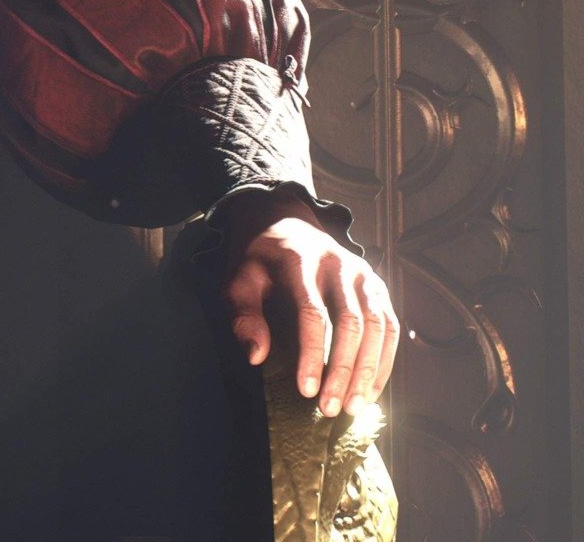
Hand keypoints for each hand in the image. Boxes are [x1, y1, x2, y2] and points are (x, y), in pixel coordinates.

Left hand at [221, 191, 398, 416]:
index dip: (312, 355)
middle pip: (352, 324)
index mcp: (301, 261)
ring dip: (369, 370)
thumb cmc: (259, 257)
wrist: (285, 221)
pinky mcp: (377, 286)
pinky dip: (384, 359)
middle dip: (344, 370)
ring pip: (379, 327)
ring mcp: (364, 275)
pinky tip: (372, 387)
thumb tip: (256, 356)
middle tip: (332, 408)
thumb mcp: (239, 278)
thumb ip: (244, 314)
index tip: (307, 390)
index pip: (313, 313)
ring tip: (354, 406)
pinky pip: (390, 326)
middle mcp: (340, 265)